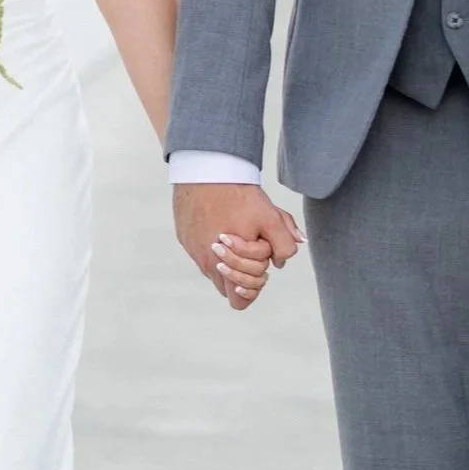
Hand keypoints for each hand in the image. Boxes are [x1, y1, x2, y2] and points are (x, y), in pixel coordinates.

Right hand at [174, 183, 303, 310]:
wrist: (205, 168)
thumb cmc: (237, 194)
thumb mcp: (270, 217)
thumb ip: (284, 243)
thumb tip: (282, 261)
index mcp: (224, 266)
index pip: (239, 301)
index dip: (254, 287)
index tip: (260, 265)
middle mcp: (205, 263)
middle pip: (228, 284)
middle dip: (245, 269)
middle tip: (253, 244)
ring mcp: (192, 249)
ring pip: (216, 266)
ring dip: (229, 256)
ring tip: (238, 230)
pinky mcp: (184, 234)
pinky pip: (202, 248)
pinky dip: (213, 240)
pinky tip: (222, 218)